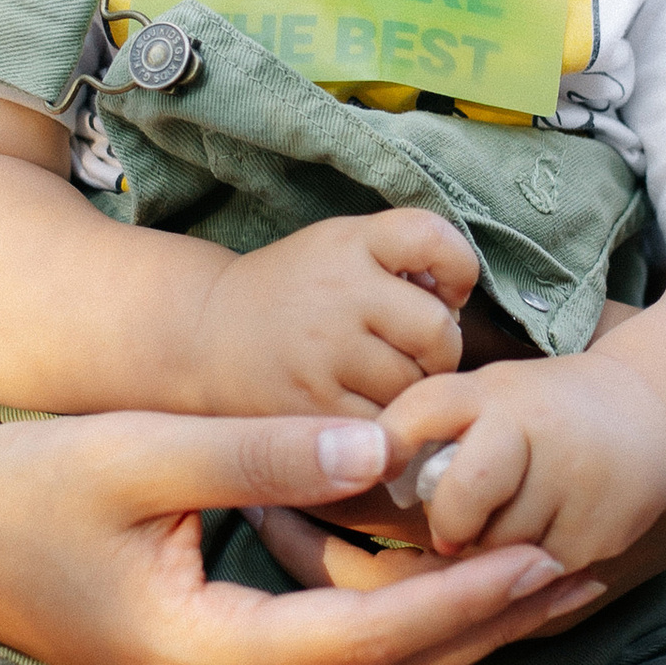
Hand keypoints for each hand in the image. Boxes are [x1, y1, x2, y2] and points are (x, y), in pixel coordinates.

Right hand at [0, 404, 602, 664]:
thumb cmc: (16, 485)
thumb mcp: (138, 453)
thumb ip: (261, 453)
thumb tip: (385, 450)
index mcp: (206, 653)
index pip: (372, 635)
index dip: (469, 597)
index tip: (553, 553)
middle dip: (490, 626)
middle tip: (591, 575)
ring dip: (456, 633)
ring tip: (547, 585)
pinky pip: (328, 661)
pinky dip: (399, 627)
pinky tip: (448, 590)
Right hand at [192, 210, 475, 417]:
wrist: (206, 336)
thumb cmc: (295, 294)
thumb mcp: (338, 248)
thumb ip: (399, 260)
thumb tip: (459, 302)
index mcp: (348, 244)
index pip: (432, 238)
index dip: (459, 268)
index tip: (447, 291)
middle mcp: (337, 293)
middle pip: (437, 331)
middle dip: (440, 348)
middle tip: (417, 351)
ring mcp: (324, 353)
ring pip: (413, 385)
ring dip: (412, 389)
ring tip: (382, 379)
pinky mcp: (312, 408)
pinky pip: (384, 426)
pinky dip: (386, 424)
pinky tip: (366, 410)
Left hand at [380, 350, 665, 570]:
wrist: (651, 414)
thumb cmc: (540, 414)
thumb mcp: (486, 396)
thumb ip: (429, 432)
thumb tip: (357, 483)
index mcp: (491, 392)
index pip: (424, 412)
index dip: (388, 445)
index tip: (372, 472)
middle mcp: (532, 428)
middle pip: (458, 503)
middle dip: (450, 524)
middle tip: (457, 526)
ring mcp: (571, 482)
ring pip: (494, 551)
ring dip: (489, 553)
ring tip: (515, 520)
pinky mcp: (596, 534)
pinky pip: (533, 576)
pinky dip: (527, 568)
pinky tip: (548, 533)